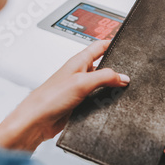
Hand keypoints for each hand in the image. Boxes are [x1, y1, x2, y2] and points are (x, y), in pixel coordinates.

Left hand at [0, 40, 129, 149]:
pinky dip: (104, 102)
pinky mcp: (81, 103)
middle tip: (128, 74)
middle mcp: (80, 73)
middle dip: (116, 70)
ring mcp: (80, 89)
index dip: (112, 43)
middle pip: (104, 66)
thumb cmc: (49, 98)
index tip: (125, 43)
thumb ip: (105, 77)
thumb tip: (123, 77)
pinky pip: (98, 100)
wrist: (37, 121)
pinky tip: (108, 105)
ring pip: (103, 85)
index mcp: (79, 61)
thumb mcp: (82, 82)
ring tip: (118, 91)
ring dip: (110, 89)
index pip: (99, 46)